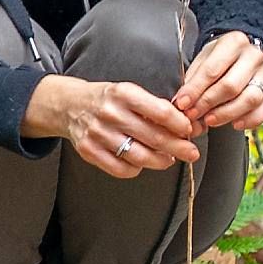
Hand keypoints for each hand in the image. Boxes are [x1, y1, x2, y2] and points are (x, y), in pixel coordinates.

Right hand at [26, 73, 198, 178]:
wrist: (70, 106)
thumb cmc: (108, 100)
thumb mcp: (129, 93)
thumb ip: (155, 108)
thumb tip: (187, 126)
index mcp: (124, 94)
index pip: (161, 112)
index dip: (180, 124)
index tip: (190, 130)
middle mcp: (110, 113)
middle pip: (154, 137)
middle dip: (179, 147)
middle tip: (192, 153)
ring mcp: (98, 134)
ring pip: (140, 157)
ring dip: (160, 161)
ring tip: (168, 159)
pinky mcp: (89, 151)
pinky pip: (121, 169)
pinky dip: (136, 169)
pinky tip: (141, 163)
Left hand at [178, 31, 262, 135]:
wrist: (243, 54)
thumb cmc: (219, 58)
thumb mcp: (203, 59)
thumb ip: (193, 80)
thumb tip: (182, 103)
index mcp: (234, 42)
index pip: (212, 69)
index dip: (195, 89)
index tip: (182, 103)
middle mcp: (254, 56)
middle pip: (232, 86)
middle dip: (209, 103)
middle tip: (193, 115)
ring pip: (251, 98)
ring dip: (228, 114)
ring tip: (210, 120)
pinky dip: (251, 120)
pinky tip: (236, 124)